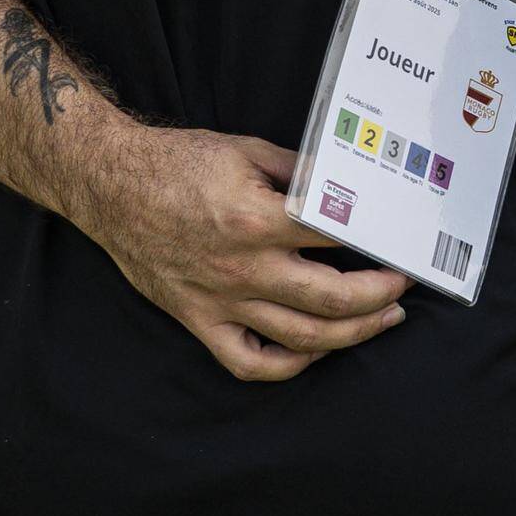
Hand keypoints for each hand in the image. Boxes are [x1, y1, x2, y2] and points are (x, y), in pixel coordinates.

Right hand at [72, 121, 412, 381]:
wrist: (111, 187)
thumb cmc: (176, 163)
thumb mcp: (246, 150)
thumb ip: (300, 172)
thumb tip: (346, 185)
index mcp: (257, 219)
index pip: (337, 241)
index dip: (378, 244)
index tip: (402, 244)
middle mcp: (243, 268)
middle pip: (331, 300)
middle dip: (380, 297)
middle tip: (404, 286)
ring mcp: (221, 301)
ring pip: (301, 338)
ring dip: (352, 334)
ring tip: (382, 320)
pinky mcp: (200, 321)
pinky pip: (249, 362)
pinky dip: (289, 365)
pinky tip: (315, 350)